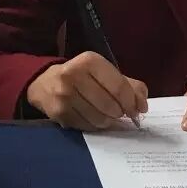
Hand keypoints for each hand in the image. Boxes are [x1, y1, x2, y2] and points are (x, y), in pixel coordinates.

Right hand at [25, 51, 148, 130]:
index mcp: (89, 61)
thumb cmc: (82, 77)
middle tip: (119, 112)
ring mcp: (64, 95)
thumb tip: (142, 105)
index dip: (132, 102)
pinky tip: (92, 117)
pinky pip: (87, 126)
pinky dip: (95, 125)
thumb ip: (129, 85)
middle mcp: (74, 75)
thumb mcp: (105, 73)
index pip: (119, 87)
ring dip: (108, 121)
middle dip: (120, 113)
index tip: (137, 110)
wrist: (44, 84)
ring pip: (100, 119)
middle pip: (110, 106)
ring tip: (105, 114)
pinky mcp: (58, 112)